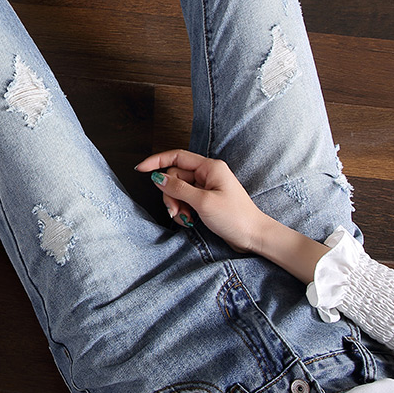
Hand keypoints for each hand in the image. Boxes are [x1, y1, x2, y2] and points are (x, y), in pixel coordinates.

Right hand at [135, 148, 330, 282]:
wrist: (253, 235)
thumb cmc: (235, 217)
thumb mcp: (202, 202)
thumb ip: (178, 188)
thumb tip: (158, 178)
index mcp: (210, 167)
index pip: (177, 157)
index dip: (157, 161)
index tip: (140, 169)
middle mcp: (208, 174)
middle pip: (175, 177)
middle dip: (170, 195)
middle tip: (175, 211)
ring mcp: (207, 187)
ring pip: (179, 191)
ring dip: (176, 205)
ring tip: (184, 218)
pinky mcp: (206, 200)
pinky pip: (186, 200)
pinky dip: (183, 210)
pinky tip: (189, 220)